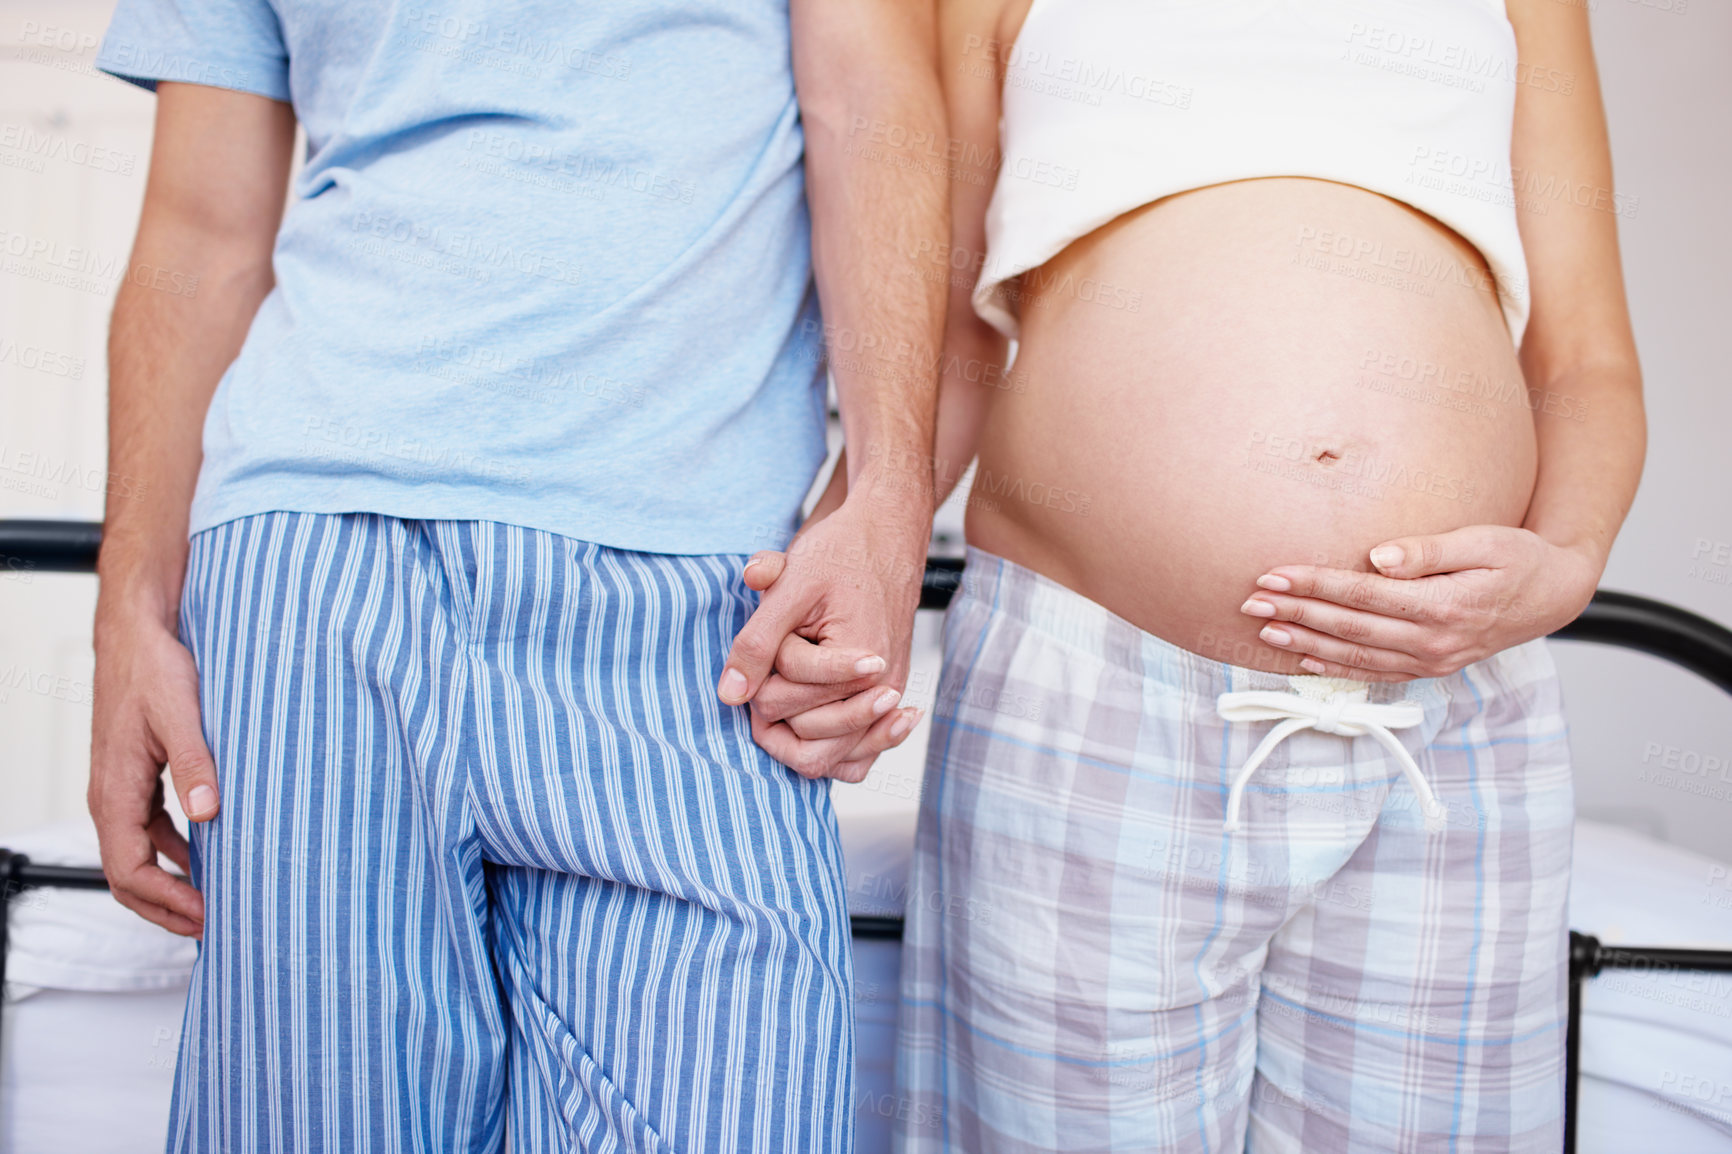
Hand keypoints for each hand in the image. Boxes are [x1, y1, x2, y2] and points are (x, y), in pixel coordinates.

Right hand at [89, 609, 218, 935]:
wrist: (137, 634)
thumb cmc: (152, 668)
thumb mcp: (181, 715)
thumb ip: (196, 764)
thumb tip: (209, 813)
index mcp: (114, 791)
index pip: (129, 870)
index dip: (166, 902)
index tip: (205, 916)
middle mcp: (110, 797)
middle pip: (127, 876)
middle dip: (165, 908)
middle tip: (210, 926)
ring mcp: (121, 789)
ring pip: (137, 855)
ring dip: (171, 883)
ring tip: (212, 900)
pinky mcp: (136, 776)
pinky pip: (149, 830)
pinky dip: (174, 852)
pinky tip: (206, 854)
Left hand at [719, 490, 926, 781]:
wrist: (887, 536)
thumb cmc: (842, 553)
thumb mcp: (791, 585)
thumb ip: (758, 642)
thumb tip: (730, 696)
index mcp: (860, 663)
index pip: (781, 701)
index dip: (761, 672)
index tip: (776, 634)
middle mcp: (882, 690)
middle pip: (806, 738)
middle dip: (777, 705)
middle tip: (776, 663)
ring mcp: (888, 700)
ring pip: (830, 760)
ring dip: (796, 735)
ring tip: (782, 694)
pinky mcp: (887, 701)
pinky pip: (856, 758)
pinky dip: (828, 750)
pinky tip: (806, 724)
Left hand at [1239, 525, 1601, 680]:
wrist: (1553, 594)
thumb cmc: (1518, 558)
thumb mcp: (1483, 541)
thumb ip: (1428, 550)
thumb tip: (1378, 556)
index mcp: (1442, 607)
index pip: (1361, 596)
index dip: (1313, 585)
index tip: (1274, 575)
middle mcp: (1433, 642)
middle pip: (1349, 628)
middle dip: (1295, 614)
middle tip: (1252, 603)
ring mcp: (1431, 661)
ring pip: (1355, 656)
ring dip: (1305, 643)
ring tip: (1264, 631)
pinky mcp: (1429, 668)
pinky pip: (1373, 673)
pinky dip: (1335, 668)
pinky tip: (1304, 658)